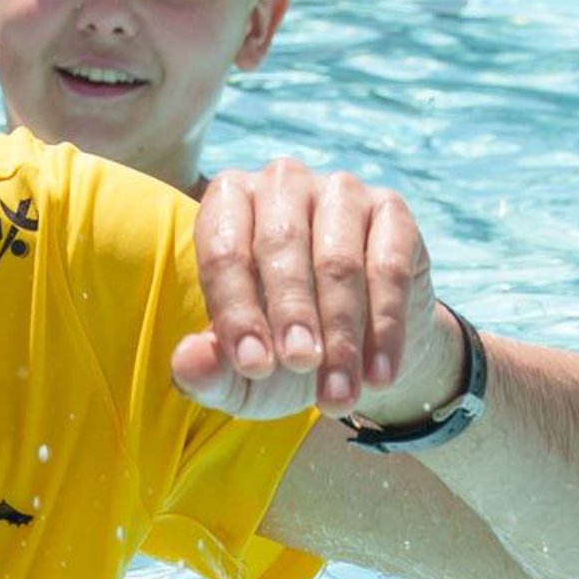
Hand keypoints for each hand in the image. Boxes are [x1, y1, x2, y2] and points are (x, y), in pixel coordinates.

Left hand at [171, 158, 445, 425]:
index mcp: (227, 203)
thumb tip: (186, 361)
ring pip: (339, 261)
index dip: (237, 312)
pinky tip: (379, 376)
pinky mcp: (392, 212)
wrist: (360, 351)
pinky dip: (385, 328)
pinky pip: (389, 268)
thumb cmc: (284, 352)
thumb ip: (207, 371)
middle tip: (301, 365)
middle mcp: (281, 183)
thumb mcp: (240, 375)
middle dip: (291, 313)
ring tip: (339, 395)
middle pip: (282, 244)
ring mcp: (341, 191)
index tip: (253, 367)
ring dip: (342, 335)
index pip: (223, 251)